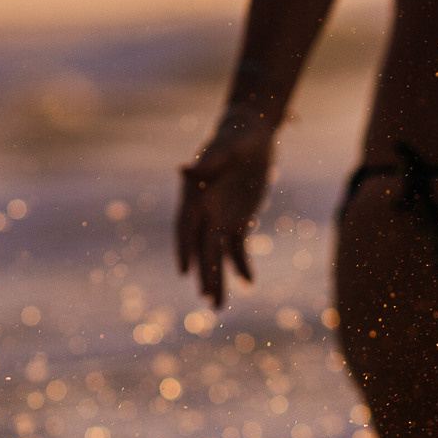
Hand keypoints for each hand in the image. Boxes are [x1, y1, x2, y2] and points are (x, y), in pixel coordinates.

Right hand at [175, 112, 275, 306]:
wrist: (252, 132)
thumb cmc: (237, 133)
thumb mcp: (228, 143)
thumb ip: (211, 158)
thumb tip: (184, 168)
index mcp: (196, 194)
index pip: (186, 226)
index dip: (185, 248)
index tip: (184, 271)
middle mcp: (205, 210)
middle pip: (204, 248)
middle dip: (206, 274)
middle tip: (209, 301)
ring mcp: (221, 218)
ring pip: (218, 254)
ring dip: (219, 279)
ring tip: (217, 305)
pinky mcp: (239, 221)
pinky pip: (238, 248)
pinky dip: (242, 265)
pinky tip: (248, 283)